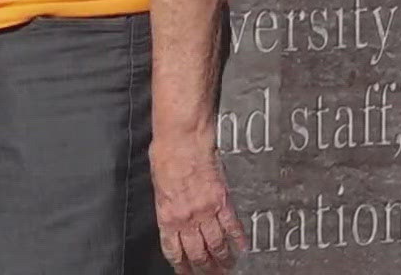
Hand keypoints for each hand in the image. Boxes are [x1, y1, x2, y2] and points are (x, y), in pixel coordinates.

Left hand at [151, 129, 245, 272]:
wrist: (183, 138)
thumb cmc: (166, 155)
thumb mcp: (157, 185)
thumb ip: (166, 206)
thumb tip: (170, 218)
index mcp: (167, 215)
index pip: (174, 249)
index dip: (181, 265)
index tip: (186, 273)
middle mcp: (187, 218)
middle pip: (198, 253)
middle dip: (205, 269)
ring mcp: (206, 211)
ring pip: (217, 245)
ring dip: (223, 260)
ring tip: (227, 268)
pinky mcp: (223, 201)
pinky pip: (232, 227)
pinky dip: (238, 240)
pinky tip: (242, 249)